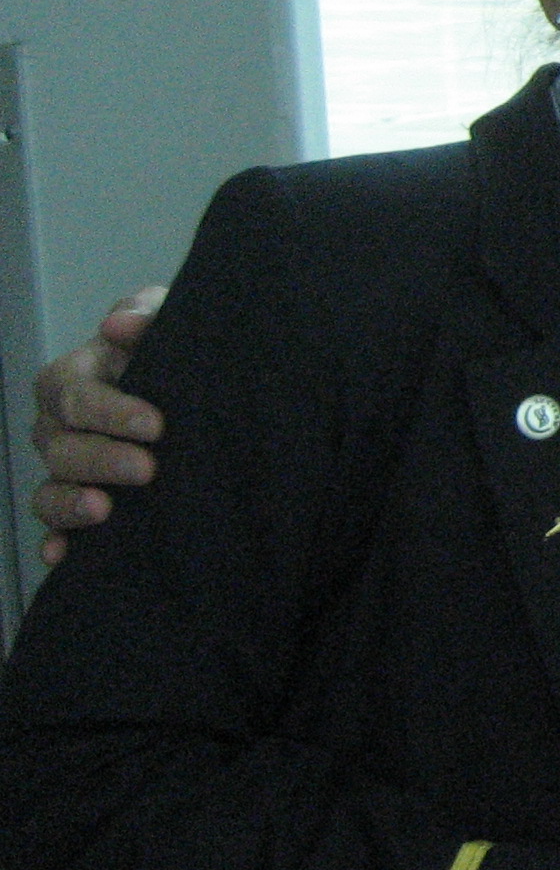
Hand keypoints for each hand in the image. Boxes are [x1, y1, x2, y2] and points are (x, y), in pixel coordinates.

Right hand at [32, 287, 166, 563]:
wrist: (200, 387)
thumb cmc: (173, 348)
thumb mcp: (168, 320)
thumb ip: (144, 314)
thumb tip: (118, 325)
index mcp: (74, 378)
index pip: (73, 395)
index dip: (109, 411)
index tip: (156, 425)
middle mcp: (59, 425)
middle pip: (59, 446)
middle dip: (101, 459)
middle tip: (148, 469)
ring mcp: (65, 467)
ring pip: (49, 487)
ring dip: (70, 502)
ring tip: (103, 510)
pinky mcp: (79, 501)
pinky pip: (54, 525)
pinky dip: (55, 540)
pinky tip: (62, 556)